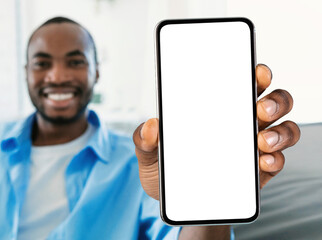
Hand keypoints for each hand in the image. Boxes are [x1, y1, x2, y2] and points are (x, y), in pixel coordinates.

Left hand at [133, 64, 300, 199]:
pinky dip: (275, 159)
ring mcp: (253, 146)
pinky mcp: (259, 171)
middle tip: (259, 109)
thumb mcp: (150, 153)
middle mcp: (242, 123)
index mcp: (218, 109)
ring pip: (283, 129)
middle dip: (274, 101)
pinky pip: (278, 160)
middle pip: (273, 102)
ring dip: (280, 131)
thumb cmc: (166, 170)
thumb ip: (144, 139)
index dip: (255, 74)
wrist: (175, 204)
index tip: (256, 72)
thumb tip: (151, 126)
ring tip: (261, 140)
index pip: (243, 84)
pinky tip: (262, 161)